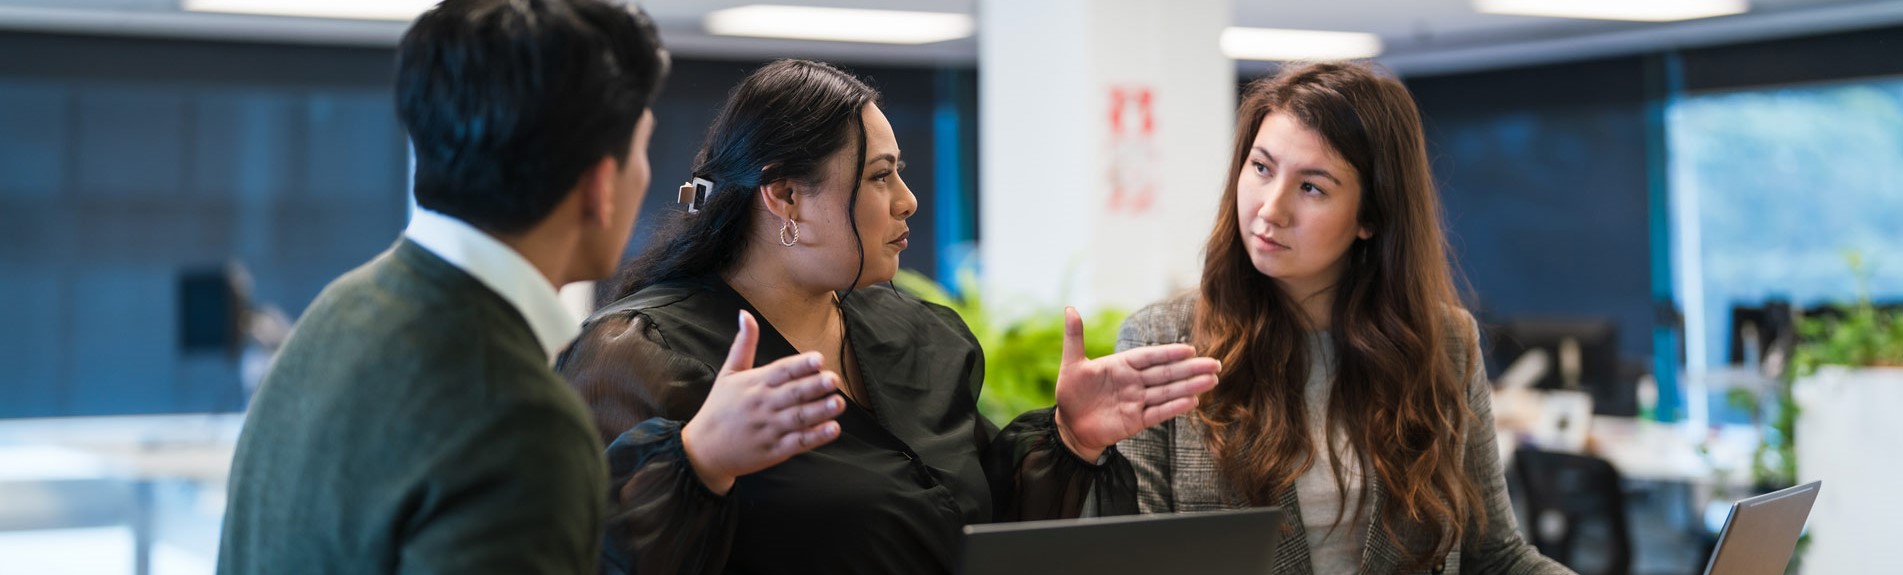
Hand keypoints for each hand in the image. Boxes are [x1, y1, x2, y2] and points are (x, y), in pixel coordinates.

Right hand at [681, 311, 845, 494]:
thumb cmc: (719, 407)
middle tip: (834, 379)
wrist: (704, 450)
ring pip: (799, 418)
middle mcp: (762, 405)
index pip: (780, 371)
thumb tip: (745, 313)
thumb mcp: (728, 373)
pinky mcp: (774, 451)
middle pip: (793, 393)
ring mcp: (769, 429)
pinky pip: (798, 442)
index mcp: (754, 384)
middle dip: (815, 386)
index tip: (819, 359)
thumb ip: (743, 344)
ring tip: (839, 403)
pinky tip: (833, 428)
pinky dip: (816, 436)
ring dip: (820, 411)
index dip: (800, 365)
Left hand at [1053, 307, 1219, 461]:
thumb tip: (1069, 308)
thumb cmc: (1071, 393)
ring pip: (1167, 391)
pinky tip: (1193, 401)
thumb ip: (1074, 337)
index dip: (1169, 353)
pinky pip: (1158, 412)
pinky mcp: (1136, 420)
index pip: (1149, 356)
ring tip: (1212, 380)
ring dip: (1189, 386)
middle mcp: (1134, 381)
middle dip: (1190, 368)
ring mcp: (1137, 401)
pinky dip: (1175, 407)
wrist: (1069, 426)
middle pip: (1166, 373)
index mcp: (1122, 365)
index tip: (1189, 350)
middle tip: (1215, 364)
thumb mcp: (1071, 364)